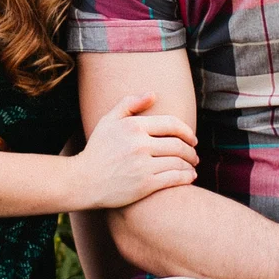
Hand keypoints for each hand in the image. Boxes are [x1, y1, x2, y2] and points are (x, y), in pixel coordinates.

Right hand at [69, 92, 198, 209]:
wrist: (83, 181)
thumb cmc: (97, 150)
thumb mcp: (108, 121)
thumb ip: (129, 104)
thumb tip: (153, 94)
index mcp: (133, 126)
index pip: (171, 124)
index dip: (187, 131)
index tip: (192, 139)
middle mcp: (139, 144)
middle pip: (178, 145)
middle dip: (191, 150)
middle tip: (195, 155)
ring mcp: (143, 165)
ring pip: (179, 162)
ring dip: (190, 164)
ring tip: (192, 166)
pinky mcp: (145, 185)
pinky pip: (174, 179)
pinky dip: (186, 177)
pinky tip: (189, 177)